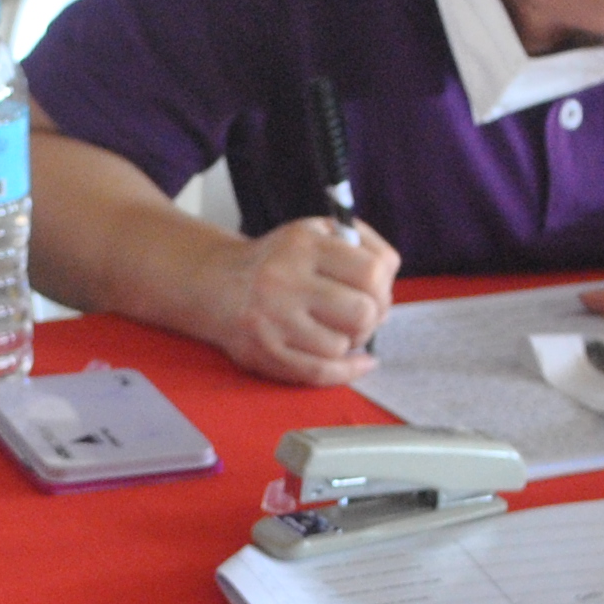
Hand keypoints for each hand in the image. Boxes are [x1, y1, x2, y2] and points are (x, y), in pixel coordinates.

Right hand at [210, 216, 401, 385]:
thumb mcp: (313, 232)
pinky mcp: (264, 352)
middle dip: (372, 317)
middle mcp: (285, 280)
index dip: (384, 286)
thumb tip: (388, 282)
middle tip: (361, 315)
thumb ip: (358, 245)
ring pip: (341, 345)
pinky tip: (358, 363)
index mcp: (304, 244)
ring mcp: (273, 319)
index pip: (372, 270)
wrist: (215, 284)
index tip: (375, 291)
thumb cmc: (278, 260)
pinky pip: (319, 372)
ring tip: (339, 330)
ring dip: (349, 342)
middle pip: (362, 312)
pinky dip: (347, 371)